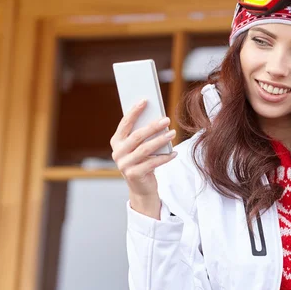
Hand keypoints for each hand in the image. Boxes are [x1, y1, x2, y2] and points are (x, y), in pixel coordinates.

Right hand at [110, 99, 177, 217]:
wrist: (141, 188)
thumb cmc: (142, 162)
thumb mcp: (139, 147)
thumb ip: (142, 134)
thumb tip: (157, 117)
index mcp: (116, 142)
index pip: (125, 124)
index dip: (134, 111)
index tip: (145, 100)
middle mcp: (117, 153)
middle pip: (137, 136)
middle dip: (153, 126)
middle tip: (166, 119)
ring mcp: (124, 165)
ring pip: (145, 149)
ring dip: (160, 140)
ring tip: (172, 133)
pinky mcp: (133, 175)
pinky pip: (152, 164)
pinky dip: (165, 157)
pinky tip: (174, 153)